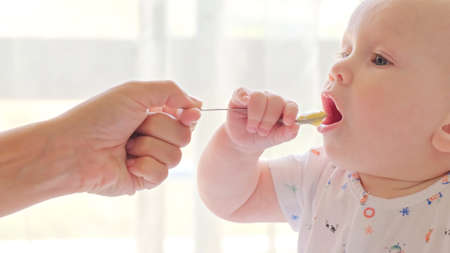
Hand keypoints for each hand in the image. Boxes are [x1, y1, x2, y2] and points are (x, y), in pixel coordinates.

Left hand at [52, 80, 201, 195]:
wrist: (74, 149)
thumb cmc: (99, 117)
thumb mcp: (136, 92)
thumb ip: (170, 91)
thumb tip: (196, 104)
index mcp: (151, 114)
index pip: (186, 116)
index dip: (189, 115)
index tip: (188, 114)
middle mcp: (153, 136)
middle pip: (184, 135)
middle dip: (160, 129)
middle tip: (135, 128)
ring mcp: (149, 158)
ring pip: (176, 156)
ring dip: (149, 147)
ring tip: (126, 146)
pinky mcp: (144, 179)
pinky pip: (163, 174)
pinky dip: (144, 165)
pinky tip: (126, 163)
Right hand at [224, 88, 299, 152]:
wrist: (242, 142)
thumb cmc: (260, 138)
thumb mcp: (274, 140)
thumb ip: (286, 134)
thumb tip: (296, 127)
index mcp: (283, 108)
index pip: (291, 105)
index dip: (290, 112)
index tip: (287, 122)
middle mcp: (271, 99)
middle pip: (275, 100)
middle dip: (269, 119)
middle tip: (262, 133)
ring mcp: (255, 96)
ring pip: (259, 96)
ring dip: (256, 115)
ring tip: (252, 128)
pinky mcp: (240, 96)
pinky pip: (242, 92)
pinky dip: (243, 97)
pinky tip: (244, 103)